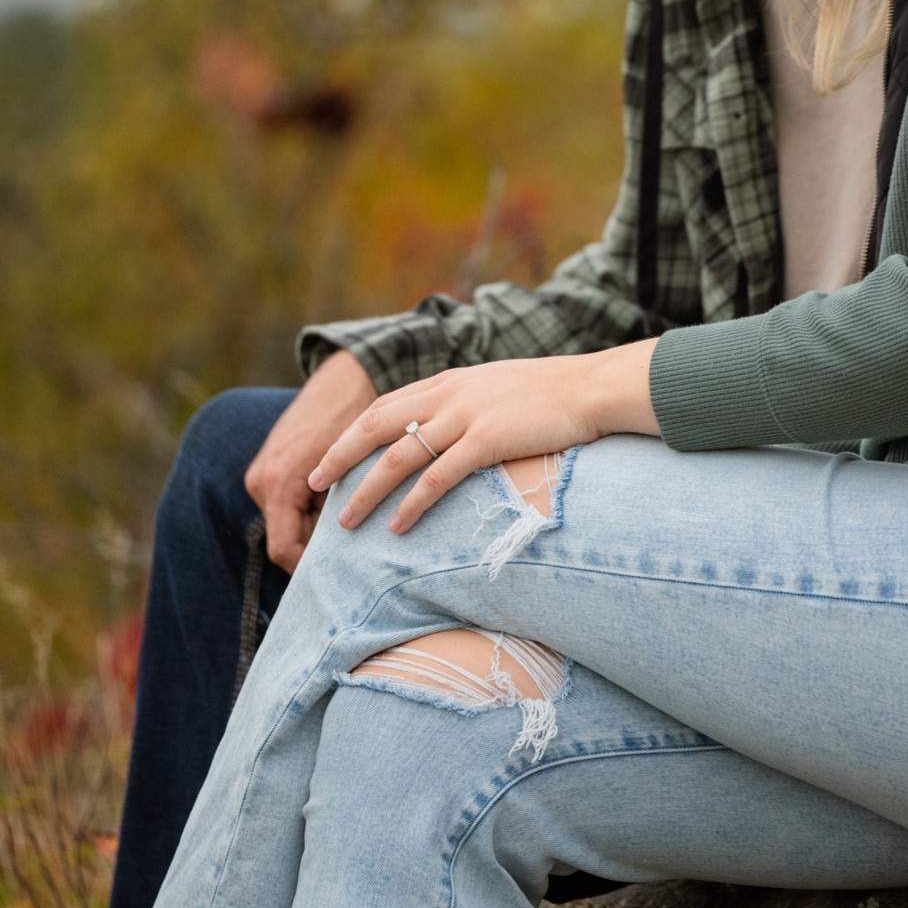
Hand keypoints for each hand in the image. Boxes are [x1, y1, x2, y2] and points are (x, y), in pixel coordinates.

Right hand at [244, 351, 377, 571]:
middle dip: (317, 547)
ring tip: (352, 527)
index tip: (342, 573)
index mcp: (277, 482)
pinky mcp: (270, 468)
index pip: (284, 549)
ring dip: (316, 527)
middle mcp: (262, 481)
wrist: (344, 380)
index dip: (310, 567)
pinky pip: (288, 504)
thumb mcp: (351, 469)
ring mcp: (262, 474)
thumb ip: (342, 506)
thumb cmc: (352, 419)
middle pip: (286, 538)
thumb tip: (349, 551)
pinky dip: (311, 510)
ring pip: (288, 522)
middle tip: (354, 555)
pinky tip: (339, 506)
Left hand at [310, 341, 659, 534]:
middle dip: (339, 456)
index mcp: (449, 381)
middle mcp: (448, 394)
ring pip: (397, 456)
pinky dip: (412, 504)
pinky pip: (437, 478)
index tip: (330, 457)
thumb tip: (451, 431)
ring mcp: (465, 416)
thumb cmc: (555, 394)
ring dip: (367, 490)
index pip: (384, 405)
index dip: (352, 433)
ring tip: (346, 521)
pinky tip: (398, 527)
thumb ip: (469, 404)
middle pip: (375, 425)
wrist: (594, 387)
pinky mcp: (487, 440)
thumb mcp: (500, 388)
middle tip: (313, 485)